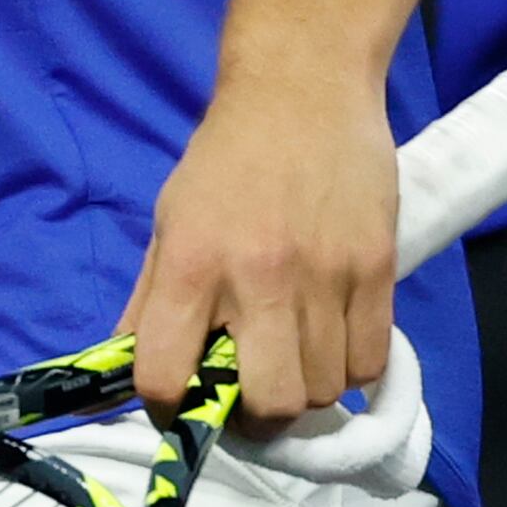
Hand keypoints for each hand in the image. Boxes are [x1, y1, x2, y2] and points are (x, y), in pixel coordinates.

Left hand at [115, 60, 397, 419]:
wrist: (302, 88)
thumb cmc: (227, 159)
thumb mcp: (169, 221)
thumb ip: (149, 302)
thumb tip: (129, 372)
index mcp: (190, 264)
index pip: (166, 377)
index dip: (170, 411)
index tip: (183, 407)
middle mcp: (256, 277)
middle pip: (269, 405)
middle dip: (257, 418)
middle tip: (254, 394)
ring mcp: (325, 275)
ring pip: (325, 391)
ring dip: (308, 389)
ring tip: (297, 356)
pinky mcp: (378, 268)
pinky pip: (371, 363)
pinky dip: (353, 368)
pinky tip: (335, 341)